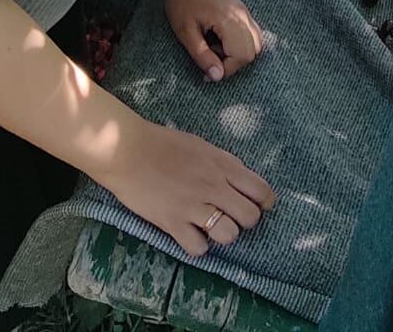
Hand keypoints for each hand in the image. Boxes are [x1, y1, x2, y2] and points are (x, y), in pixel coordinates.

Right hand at [104, 119, 274, 257]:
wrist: (128, 150)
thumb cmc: (164, 144)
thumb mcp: (202, 147)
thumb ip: (223, 164)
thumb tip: (240, 182)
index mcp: (223, 164)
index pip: (261, 190)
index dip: (264, 202)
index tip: (258, 206)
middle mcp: (214, 186)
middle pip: (250, 217)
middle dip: (245, 221)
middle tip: (231, 217)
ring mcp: (194, 206)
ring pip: (229, 235)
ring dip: (223, 235)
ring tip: (210, 228)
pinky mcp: (173, 223)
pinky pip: (198, 248)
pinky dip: (197, 246)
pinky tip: (190, 235)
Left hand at [159, 0, 265, 81]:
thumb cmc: (181, 2)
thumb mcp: (186, 33)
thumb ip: (203, 56)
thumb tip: (217, 77)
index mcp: (229, 20)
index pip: (243, 55)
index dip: (227, 70)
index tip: (207, 72)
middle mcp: (242, 15)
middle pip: (253, 51)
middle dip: (234, 63)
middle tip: (211, 57)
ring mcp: (244, 11)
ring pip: (256, 42)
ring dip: (239, 53)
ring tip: (216, 48)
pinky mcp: (241, 9)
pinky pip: (252, 32)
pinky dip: (241, 43)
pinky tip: (221, 40)